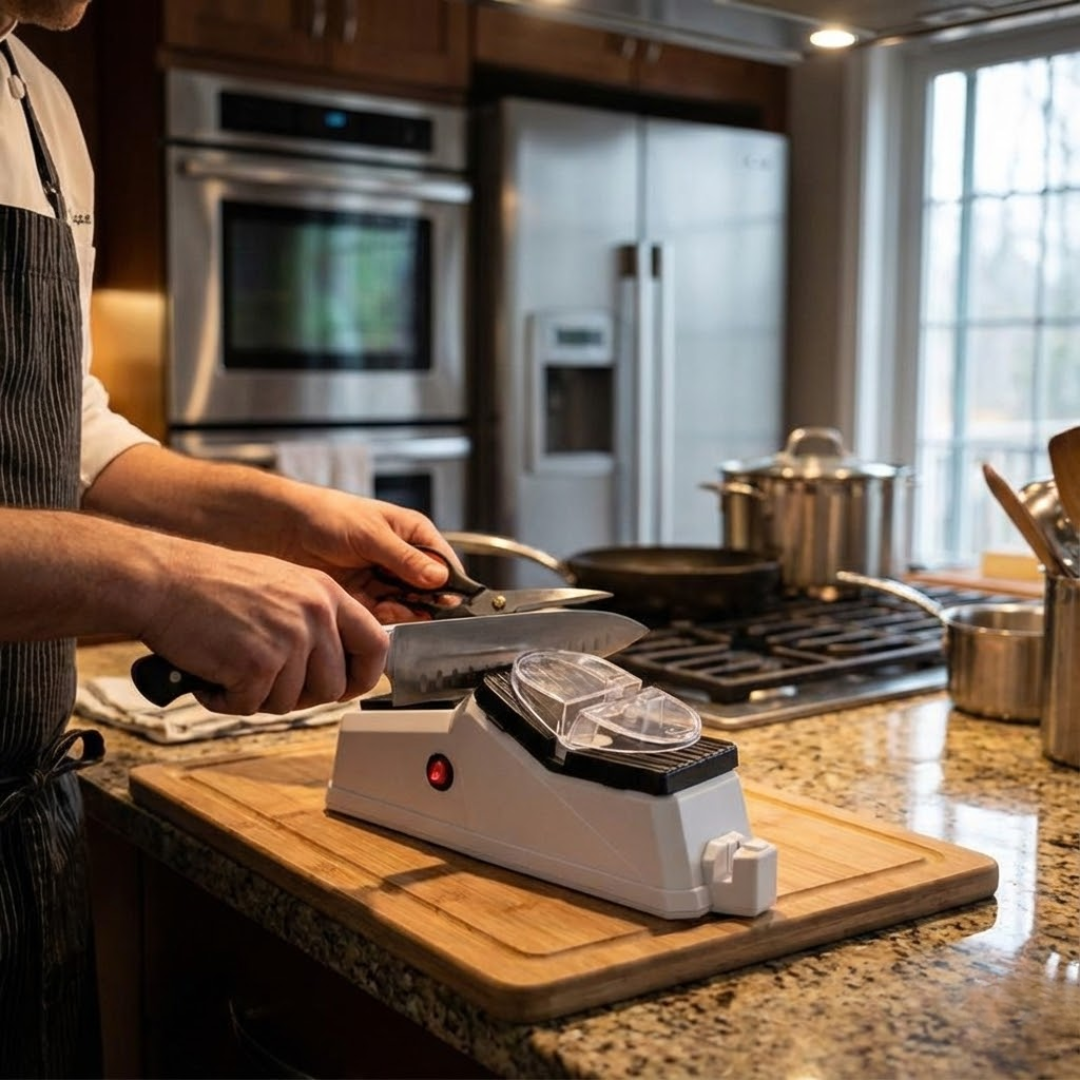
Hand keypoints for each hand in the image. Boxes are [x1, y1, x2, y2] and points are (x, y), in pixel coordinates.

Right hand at [138, 537, 388, 714]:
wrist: (161, 581)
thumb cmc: (212, 585)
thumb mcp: (283, 586)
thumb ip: (314, 620)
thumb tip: (336, 665)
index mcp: (327, 594)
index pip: (376, 645)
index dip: (363, 676)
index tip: (345, 687)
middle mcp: (315, 614)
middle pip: (333, 686)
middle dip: (299, 696)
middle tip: (265, 683)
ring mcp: (289, 639)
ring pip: (290, 702)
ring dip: (257, 697)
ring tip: (231, 668)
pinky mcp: (258, 663)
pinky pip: (251, 706)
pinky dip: (225, 701)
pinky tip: (210, 675)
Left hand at [276, 489, 462, 622]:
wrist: (285, 529)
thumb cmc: (329, 515)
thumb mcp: (371, 534)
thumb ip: (405, 558)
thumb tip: (439, 577)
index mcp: (413, 534)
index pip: (444, 562)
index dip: (451, 584)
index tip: (451, 602)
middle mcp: (403, 559)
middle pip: (430, 589)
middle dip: (428, 602)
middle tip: (425, 611)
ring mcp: (384, 580)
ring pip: (409, 604)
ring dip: (407, 611)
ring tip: (398, 609)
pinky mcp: (365, 598)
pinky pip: (385, 614)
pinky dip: (386, 617)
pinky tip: (382, 614)